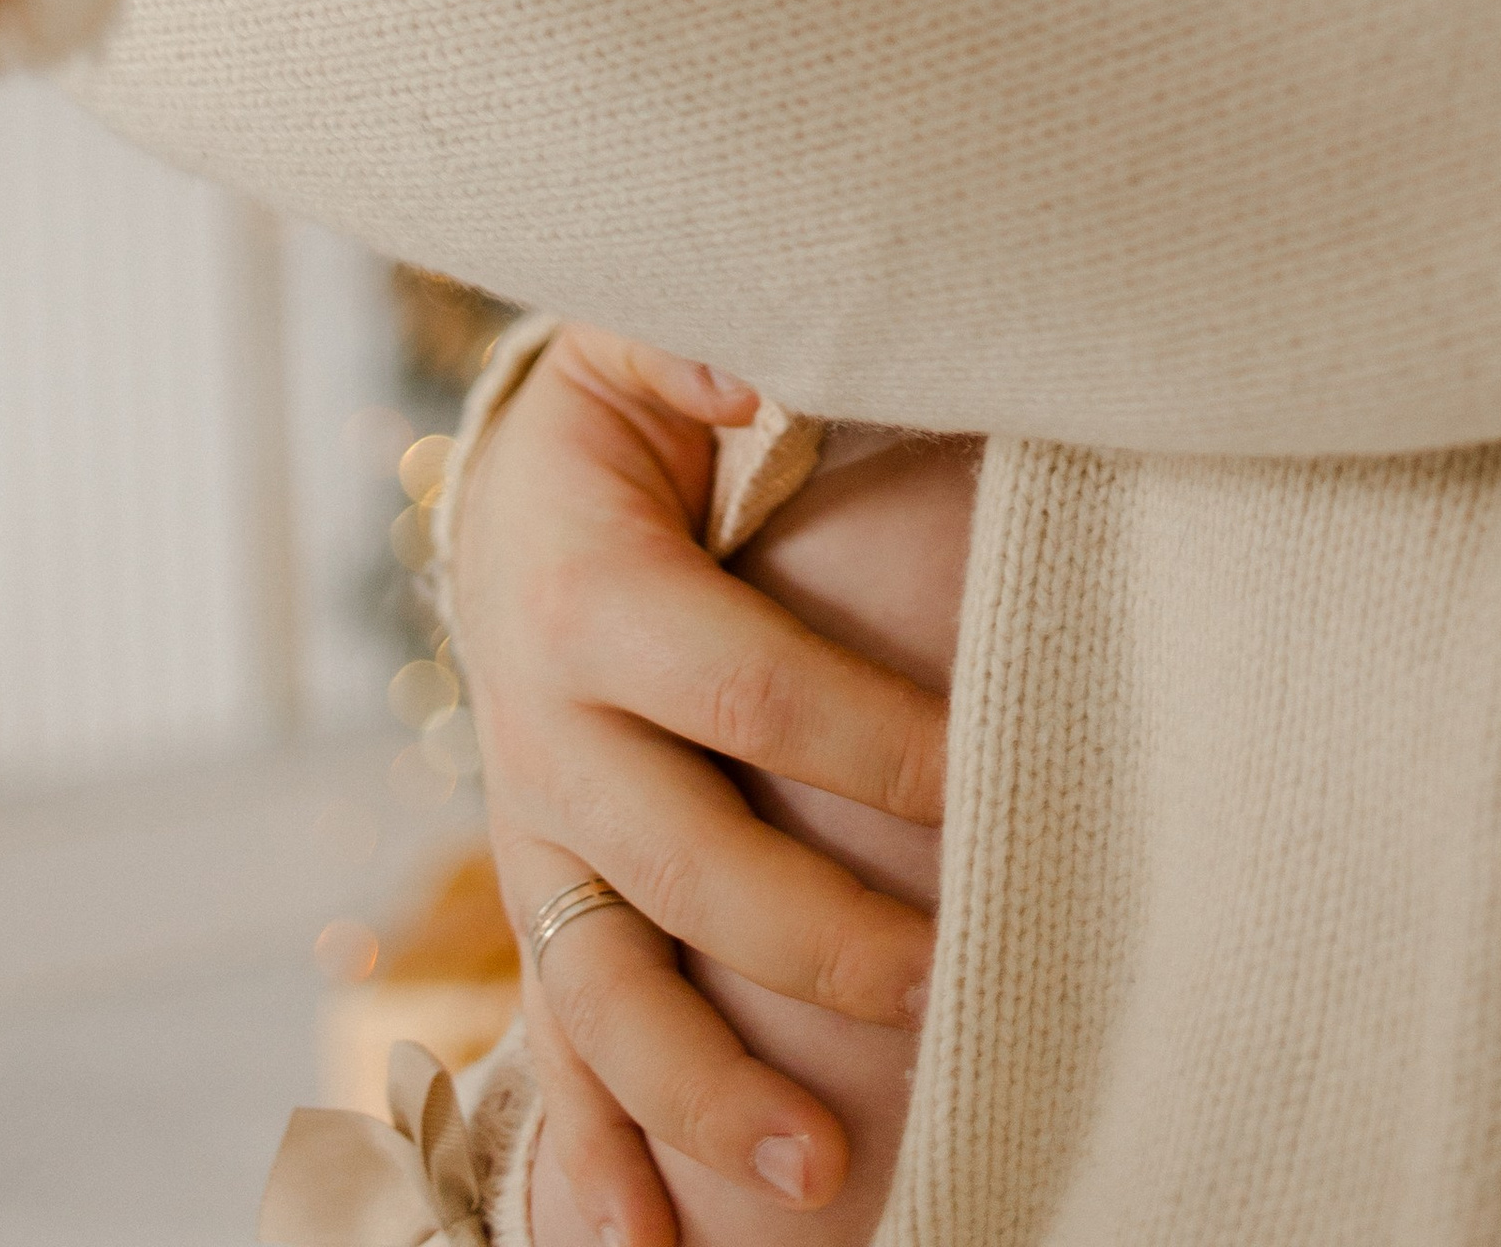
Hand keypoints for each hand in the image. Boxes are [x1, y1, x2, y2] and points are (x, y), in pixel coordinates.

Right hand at [453, 327, 947, 1237]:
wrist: (512, 495)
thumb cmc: (624, 412)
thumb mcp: (642, 338)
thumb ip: (698, 341)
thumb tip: (760, 374)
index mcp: (590, 597)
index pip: (752, 692)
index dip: (874, 742)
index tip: (988, 784)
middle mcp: (548, 735)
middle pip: (685, 868)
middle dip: (815, 941)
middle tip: (942, 987)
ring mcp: (539, 833)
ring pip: (608, 992)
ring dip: (704, 1098)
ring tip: (819, 1182)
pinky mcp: (547, 895)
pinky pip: (558, 1038)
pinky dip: (589, 1155)